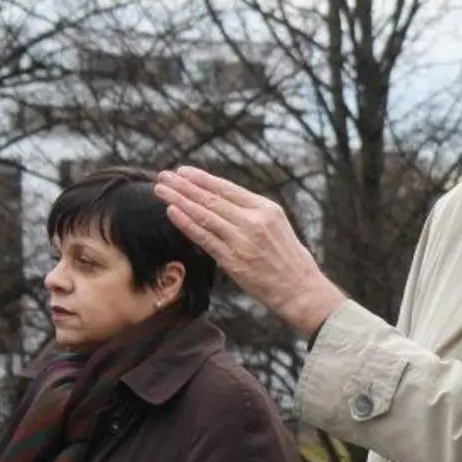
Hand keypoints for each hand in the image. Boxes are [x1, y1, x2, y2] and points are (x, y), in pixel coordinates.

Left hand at [154, 167, 346, 336]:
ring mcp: (242, 240)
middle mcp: (254, 221)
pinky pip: (204, 238)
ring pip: (204, 215)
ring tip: (160, 190)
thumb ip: (252, 213)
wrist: (301, 289)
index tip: (183, 171)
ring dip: (179, 200)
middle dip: (184, 186)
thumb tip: (221, 203)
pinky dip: (186, 224)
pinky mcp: (234, 261)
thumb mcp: (277, 226)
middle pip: (211, 198)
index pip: (227, 188)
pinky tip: (172, 212)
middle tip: (164, 175)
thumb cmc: (289, 259)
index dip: (202, 178)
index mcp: (266, 209)